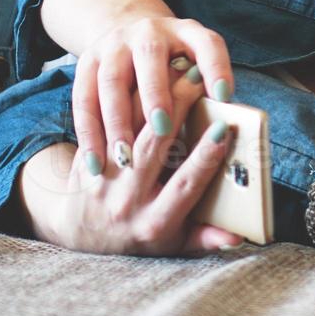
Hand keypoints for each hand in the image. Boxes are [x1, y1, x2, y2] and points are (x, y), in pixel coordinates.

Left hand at [17, 65, 242, 254]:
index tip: (225, 129)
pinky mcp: (86, 163)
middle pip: (154, 148)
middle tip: (199, 79)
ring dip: (152, 97)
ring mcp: (101, 183)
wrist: (77, 235)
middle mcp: (126, 203)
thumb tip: (237, 238)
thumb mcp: (173, 245)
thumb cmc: (139, 237)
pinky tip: (145, 77)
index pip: (186, 184)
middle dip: (178, 110)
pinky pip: (107, 125)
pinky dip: (127, 100)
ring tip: (174, 70)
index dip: (206, 157)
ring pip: (128, 131)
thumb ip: (205, 239)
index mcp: (155, 223)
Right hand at [72, 15, 234, 175]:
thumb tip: (225, 131)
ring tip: (126, 157)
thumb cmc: (175, 65)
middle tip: (162, 129)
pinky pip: (83, 99)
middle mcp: (149, 32)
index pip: (207, 43)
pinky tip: (96, 161)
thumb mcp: (196, 65)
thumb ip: (207, 89)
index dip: (217, 67)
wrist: (129, 33)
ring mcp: (114, 44)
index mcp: (188, 32)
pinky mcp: (87, 62)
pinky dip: (88, 132)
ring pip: (112, 80)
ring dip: (117, 120)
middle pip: (150, 56)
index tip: (224, 96)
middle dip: (155, 94)